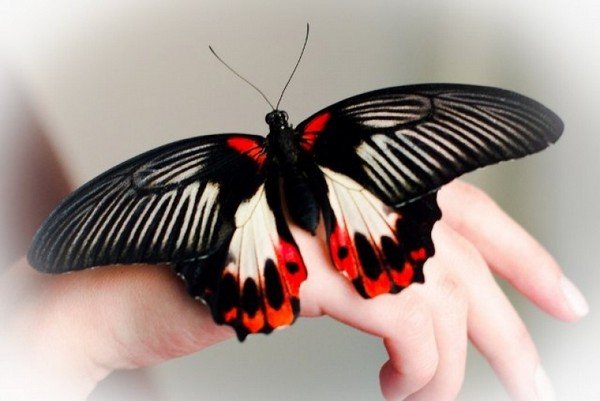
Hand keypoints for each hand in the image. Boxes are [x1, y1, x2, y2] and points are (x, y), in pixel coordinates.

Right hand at [0, 179, 587, 400]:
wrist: (128, 286)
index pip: (467, 211)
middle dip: (508, 334)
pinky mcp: (309, 267)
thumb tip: (446, 308)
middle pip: (466, 263)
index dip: (523, 256)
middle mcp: (350, 192)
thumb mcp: (319, 264)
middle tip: (534, 383)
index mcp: (355, 183)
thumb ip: (380, 263)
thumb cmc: (217, 276)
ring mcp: (329, 226)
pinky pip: (404, 324)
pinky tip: (394, 390)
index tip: (560, 301)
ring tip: (419, 399)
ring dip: (444, 371)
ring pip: (440, 304)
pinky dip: (416, 370)